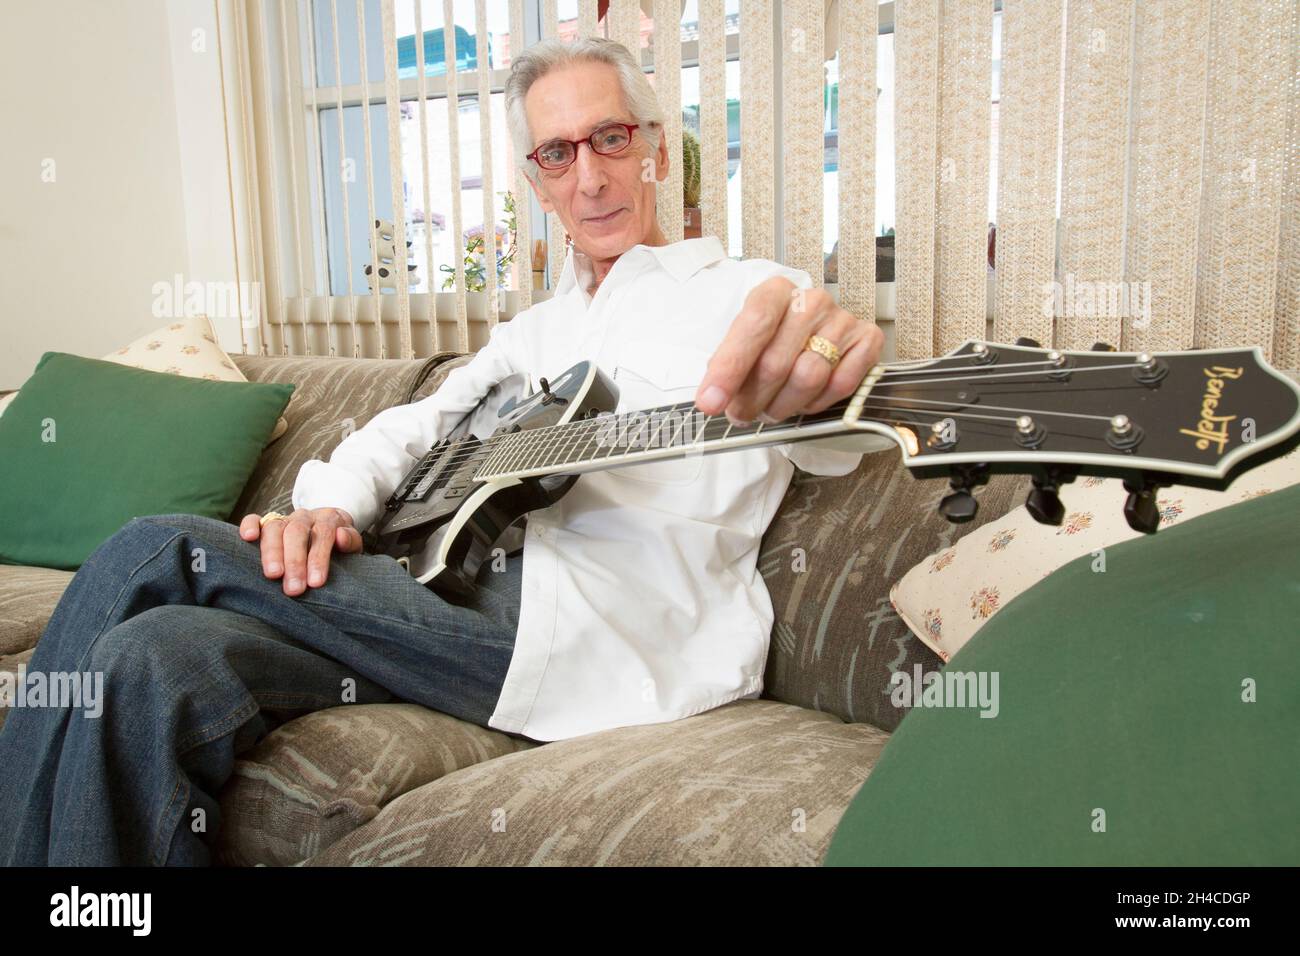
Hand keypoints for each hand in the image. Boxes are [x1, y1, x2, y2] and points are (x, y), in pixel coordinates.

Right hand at [239, 507, 362, 596]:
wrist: (330, 528)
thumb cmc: (339, 545)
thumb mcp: (353, 545)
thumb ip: (350, 541)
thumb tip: (341, 538)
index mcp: (327, 519)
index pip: (322, 534)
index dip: (318, 558)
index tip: (316, 583)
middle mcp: (304, 517)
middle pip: (296, 532)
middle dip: (295, 562)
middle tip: (294, 589)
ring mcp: (284, 518)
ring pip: (275, 528)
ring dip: (272, 552)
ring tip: (273, 575)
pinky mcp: (267, 522)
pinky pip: (255, 518)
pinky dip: (250, 525)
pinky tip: (248, 538)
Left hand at [693, 277, 883, 425]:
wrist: (814, 334)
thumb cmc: (773, 341)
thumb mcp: (745, 343)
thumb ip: (729, 364)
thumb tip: (713, 398)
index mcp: (775, 292)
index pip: (752, 327)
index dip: (729, 368)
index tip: (710, 402)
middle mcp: (811, 300)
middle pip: (777, 362)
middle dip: (753, 399)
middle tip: (741, 415)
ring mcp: (842, 319)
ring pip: (809, 377)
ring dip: (783, 406)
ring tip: (771, 410)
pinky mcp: (868, 340)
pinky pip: (841, 384)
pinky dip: (818, 402)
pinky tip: (805, 401)